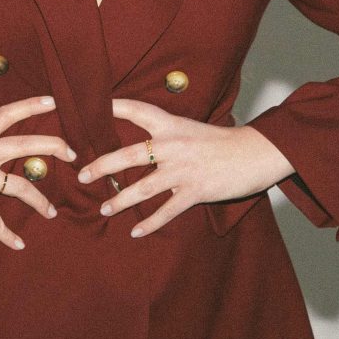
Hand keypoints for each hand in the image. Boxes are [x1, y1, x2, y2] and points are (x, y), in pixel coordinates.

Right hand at [0, 95, 75, 249]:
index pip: (5, 114)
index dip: (29, 106)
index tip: (51, 101)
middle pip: (26, 144)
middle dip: (53, 146)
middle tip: (72, 153)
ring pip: (22, 186)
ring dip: (40, 201)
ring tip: (51, 212)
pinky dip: (8, 235)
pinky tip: (19, 244)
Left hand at [77, 99, 295, 236]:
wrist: (256, 153)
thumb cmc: (224, 142)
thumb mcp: (193, 130)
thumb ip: (169, 136)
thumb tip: (146, 146)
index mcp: (172, 125)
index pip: (137, 110)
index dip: (113, 106)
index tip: (92, 107)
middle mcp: (173, 146)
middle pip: (128, 155)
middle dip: (102, 166)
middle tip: (82, 174)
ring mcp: (183, 170)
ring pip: (143, 188)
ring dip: (120, 200)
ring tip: (104, 209)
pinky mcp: (195, 191)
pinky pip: (167, 210)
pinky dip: (150, 223)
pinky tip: (136, 231)